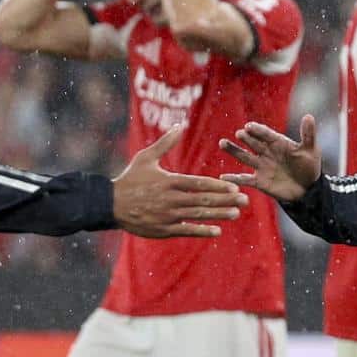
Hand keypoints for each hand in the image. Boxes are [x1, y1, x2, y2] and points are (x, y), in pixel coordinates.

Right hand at [112, 125, 247, 237]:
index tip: (235, 187)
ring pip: (198, 215)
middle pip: (203, 200)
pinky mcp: (164, 230)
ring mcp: (168, 216)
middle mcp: (171, 199)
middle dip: (226, 200)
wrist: (111, 204)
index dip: (218, 186)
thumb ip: (165, 143)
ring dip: (219, 215)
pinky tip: (217, 231)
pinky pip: (187, 231)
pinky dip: (202, 231)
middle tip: (245, 201)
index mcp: (169, 181)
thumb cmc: (130, 179)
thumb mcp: (146, 157)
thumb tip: (180, 125)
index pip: (199, 184)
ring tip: (236, 214)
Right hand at [220, 114, 322, 202]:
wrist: (308, 190)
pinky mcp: (259, 181)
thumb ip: (308, 134)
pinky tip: (222, 177)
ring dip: (233, 150)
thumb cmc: (310, 168)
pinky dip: (234, 179)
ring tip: (222, 143)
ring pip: (244, 156)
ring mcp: (261, 166)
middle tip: (239, 134)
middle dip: (246, 138)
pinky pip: (245, 179)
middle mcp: (267, 152)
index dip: (258, 130)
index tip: (249, 126)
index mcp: (278, 143)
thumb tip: (309, 116)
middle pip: (253, 143)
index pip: (266, 134)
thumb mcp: (311, 150)